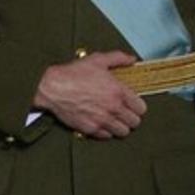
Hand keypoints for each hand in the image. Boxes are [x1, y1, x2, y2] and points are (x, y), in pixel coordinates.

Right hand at [32, 51, 146, 137]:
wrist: (52, 87)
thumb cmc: (73, 74)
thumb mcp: (97, 60)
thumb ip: (118, 58)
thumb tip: (132, 60)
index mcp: (118, 91)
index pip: (141, 108)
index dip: (138, 106)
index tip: (133, 105)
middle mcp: (113, 108)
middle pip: (134, 122)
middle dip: (131, 117)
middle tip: (124, 113)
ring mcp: (102, 120)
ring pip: (123, 132)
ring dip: (120, 127)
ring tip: (115, 120)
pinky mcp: (91, 129)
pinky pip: (107, 136)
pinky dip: (106, 131)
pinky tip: (101, 123)